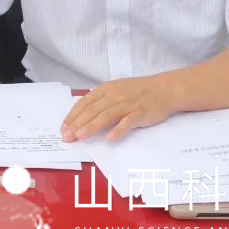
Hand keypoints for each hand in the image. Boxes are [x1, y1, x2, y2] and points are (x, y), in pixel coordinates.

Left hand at [61, 75, 176, 141]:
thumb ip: (101, 100)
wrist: (165, 89)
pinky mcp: (140, 113)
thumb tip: (83, 114)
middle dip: (77, 124)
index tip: (63, 127)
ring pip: (106, 115)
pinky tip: (110, 139)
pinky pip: (128, 122)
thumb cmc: (138, 91)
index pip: (85, 102)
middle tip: (67, 136)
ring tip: (81, 136)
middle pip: (92, 110)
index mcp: (106, 89)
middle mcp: (114, 95)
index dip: (73, 115)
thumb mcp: (116, 90)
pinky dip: (119, 130)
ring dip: (92, 126)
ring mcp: (127, 104)